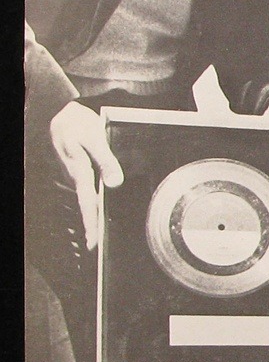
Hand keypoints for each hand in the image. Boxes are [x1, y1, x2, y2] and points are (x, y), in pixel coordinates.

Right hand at [48, 101, 123, 250]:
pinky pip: (87, 188)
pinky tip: (100, 210)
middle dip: (91, 226)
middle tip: (96, 248)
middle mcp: (76, 176)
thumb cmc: (78, 125)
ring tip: (99, 235)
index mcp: (79, 171)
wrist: (61, 114)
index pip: (87, 203)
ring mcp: (76, 173)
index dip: (90, 224)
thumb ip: (106, 160)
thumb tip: (115, 183)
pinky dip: (93, 201)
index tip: (92, 243)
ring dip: (93, 215)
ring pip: (87, 198)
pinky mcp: (79, 170)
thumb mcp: (94, 138)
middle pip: (87, 205)